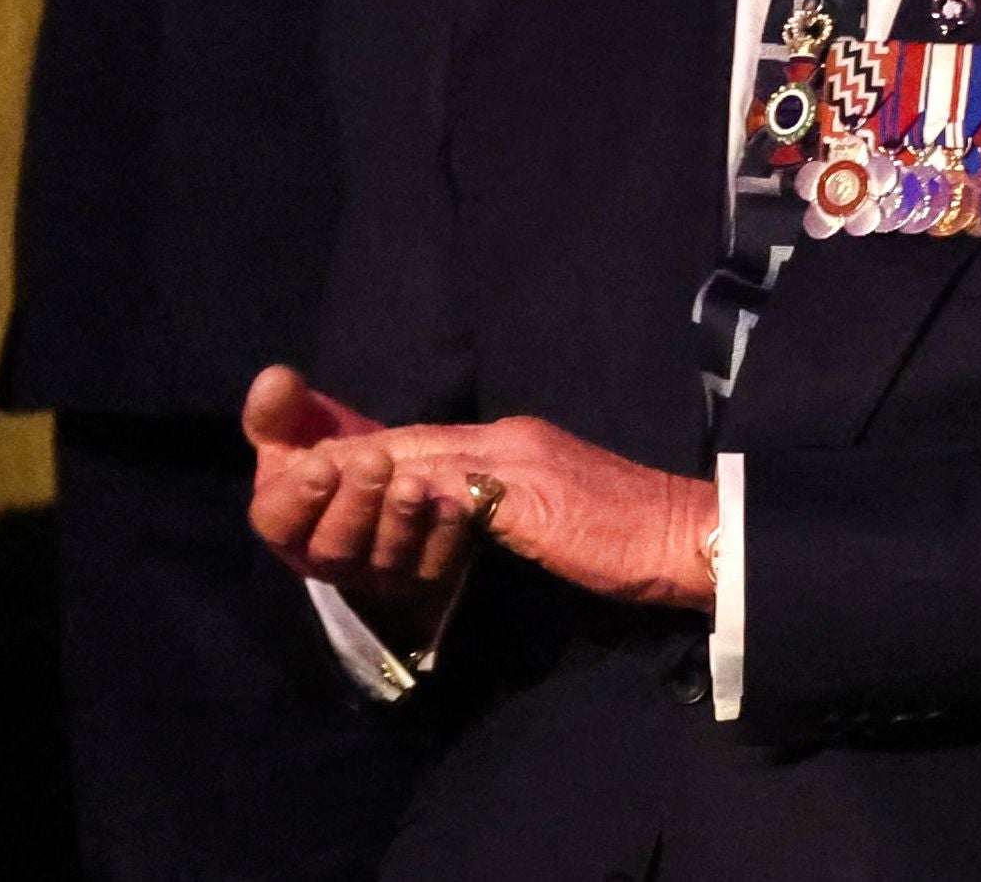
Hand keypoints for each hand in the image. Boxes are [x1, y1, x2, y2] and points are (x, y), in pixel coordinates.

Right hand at [244, 366, 474, 641]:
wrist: (391, 484)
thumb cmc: (336, 455)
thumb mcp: (302, 428)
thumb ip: (280, 409)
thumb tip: (273, 380)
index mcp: (289, 523)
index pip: (279, 523)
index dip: (297, 498)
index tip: (321, 464)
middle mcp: (328, 558)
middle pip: (333, 549)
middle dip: (355, 504)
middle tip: (376, 461)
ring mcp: (378, 573)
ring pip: (384, 561)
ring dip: (399, 521)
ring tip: (414, 482)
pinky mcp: (424, 576)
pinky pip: (433, 565)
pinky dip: (443, 536)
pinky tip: (452, 503)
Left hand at [252, 380, 717, 613]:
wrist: (699, 536)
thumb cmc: (635, 538)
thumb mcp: (557, 518)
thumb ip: (504, 507)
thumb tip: (451, 516)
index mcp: (518, 448)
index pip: (426, 444)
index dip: (366, 451)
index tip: (311, 459)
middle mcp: (511, 442)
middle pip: (410, 441)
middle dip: (344, 453)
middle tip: (282, 464)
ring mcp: (519, 462)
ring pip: (419, 455)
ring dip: (361, 472)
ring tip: (304, 481)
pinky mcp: (529, 491)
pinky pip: (451, 488)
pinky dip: (404, 495)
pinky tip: (369, 506)